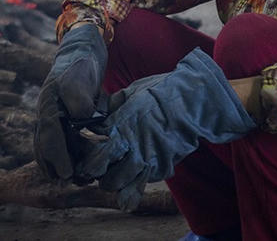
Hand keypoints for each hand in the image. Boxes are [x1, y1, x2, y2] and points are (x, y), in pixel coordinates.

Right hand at [34, 23, 107, 179]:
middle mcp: (45, 116)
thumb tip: (81, 120)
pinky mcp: (60, 124)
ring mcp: (51, 121)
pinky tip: (79, 168)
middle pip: (45, 149)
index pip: (50, 136)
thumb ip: (80, 99)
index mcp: (48, 106)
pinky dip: (66, 158)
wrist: (80, 56)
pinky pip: (58, 146)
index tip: (68, 174)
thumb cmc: (81, 67)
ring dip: (61, 166)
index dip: (58, 157)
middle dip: (57, 167)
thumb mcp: (81, 78)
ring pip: (49, 150)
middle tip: (73, 182)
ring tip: (78, 179)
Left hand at [76, 48, 256, 210]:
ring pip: (124, 185)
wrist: (191, 101)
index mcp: (122, 128)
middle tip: (98, 170)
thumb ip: (113, 107)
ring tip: (113, 176)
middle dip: (100, 176)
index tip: (85, 160)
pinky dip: (137, 181)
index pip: (98, 155)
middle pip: (107, 177)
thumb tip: (100, 115)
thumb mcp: (131, 92)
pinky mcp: (164, 166)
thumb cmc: (160, 92)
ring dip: (115, 183)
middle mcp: (133, 147)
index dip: (89, 161)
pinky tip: (135, 173)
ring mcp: (149, 160)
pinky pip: (144, 181)